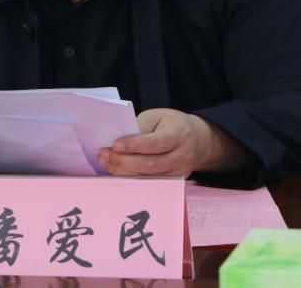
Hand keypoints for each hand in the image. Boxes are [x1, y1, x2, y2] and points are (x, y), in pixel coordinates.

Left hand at [98, 108, 252, 176]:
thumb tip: (116, 143)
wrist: (197, 139)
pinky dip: (132, 179)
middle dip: (124, 161)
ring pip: (149, 177)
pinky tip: (117, 172)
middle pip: (151, 164)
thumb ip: (139, 128)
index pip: (156, 142)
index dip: (134, 145)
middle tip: (104, 155)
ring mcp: (181, 171)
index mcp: (179, 133)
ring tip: (106, 163)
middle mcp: (183, 155)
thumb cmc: (169, 124)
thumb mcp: (156, 117)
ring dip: (124, 172)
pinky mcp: (175, 182)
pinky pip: (151, 183)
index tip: (115, 144)